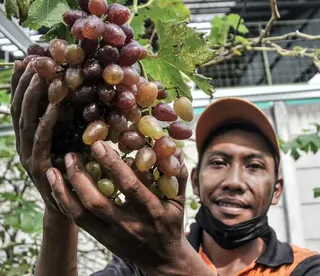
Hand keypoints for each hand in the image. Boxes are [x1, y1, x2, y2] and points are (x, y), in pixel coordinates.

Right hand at [10, 61, 64, 214]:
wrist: (67, 207)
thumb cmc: (70, 173)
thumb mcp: (67, 144)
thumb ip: (66, 125)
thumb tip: (76, 98)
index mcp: (29, 138)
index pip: (22, 105)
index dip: (20, 83)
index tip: (26, 60)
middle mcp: (24, 144)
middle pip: (20, 108)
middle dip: (24, 83)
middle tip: (33, 60)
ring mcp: (29, 155)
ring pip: (26, 120)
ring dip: (32, 96)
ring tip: (40, 75)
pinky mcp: (39, 167)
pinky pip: (42, 140)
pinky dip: (47, 121)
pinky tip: (54, 106)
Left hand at [46, 140, 191, 274]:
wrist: (162, 260)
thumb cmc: (171, 225)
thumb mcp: (180, 202)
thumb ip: (178, 176)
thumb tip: (173, 148)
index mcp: (150, 211)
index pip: (129, 186)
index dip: (113, 165)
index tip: (98, 145)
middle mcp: (128, 224)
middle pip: (97, 202)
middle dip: (81, 177)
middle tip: (71, 155)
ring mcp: (111, 233)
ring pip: (81, 214)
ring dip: (64, 192)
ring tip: (53, 171)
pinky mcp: (101, 238)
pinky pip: (78, 222)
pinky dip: (64, 204)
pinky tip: (55, 188)